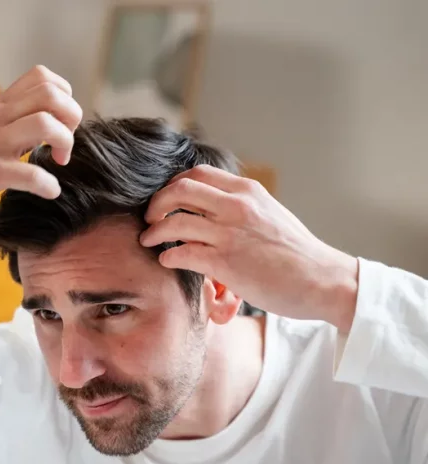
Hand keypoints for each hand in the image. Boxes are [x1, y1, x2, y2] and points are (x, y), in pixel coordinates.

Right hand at [0, 65, 82, 229]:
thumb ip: (15, 125)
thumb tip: (52, 128)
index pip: (43, 78)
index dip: (64, 98)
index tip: (62, 125)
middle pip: (50, 94)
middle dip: (71, 119)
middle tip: (63, 146)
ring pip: (44, 124)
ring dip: (64, 144)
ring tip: (58, 163)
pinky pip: (28, 174)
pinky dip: (47, 185)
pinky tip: (49, 192)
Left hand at [139, 165, 358, 331]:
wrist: (323, 280)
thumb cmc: (297, 252)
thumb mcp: (271, 213)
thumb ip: (242, 206)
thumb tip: (213, 207)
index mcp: (248, 191)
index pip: (197, 174)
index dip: (172, 185)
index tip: (165, 200)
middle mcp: (237, 206)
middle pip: (179, 190)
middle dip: (156, 204)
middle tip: (149, 218)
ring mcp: (230, 234)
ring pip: (174, 222)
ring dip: (154, 231)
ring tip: (149, 240)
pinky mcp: (226, 263)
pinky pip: (182, 253)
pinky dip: (168, 256)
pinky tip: (168, 260)